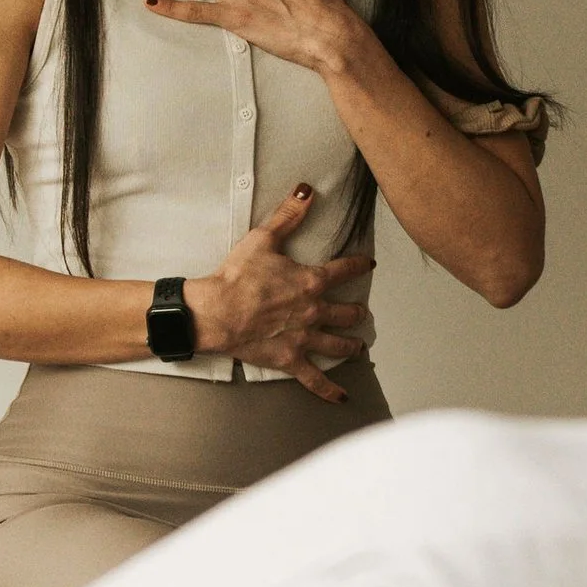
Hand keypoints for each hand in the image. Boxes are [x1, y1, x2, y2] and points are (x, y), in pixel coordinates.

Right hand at [189, 185, 376, 403]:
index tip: (368, 264)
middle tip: (361, 312)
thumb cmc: (237, 276)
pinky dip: (329, 390)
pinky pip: (315, 379)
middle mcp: (315, 311)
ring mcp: (305, 338)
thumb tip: (306, 189)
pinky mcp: (291, 360)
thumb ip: (288, 215)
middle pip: (347, 312)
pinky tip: (342, 397)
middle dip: (356, 312)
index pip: (344, 270)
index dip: (359, 265)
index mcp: (311, 281)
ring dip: (351, 345)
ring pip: (338, 344)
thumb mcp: (263, 239)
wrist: (218, 311)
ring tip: (358, 346)